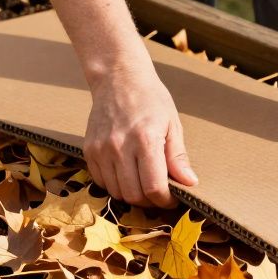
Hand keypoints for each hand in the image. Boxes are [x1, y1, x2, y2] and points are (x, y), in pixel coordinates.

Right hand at [84, 62, 198, 206]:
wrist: (118, 77)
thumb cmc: (150, 98)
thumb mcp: (172, 124)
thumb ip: (178, 157)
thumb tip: (189, 183)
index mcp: (145, 140)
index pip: (154, 188)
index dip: (166, 200)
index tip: (172, 198)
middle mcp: (119, 146)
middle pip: (134, 195)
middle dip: (150, 201)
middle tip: (158, 192)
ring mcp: (101, 149)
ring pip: (116, 192)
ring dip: (132, 194)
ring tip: (142, 182)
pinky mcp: (89, 150)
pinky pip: (101, 182)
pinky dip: (115, 185)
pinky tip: (126, 173)